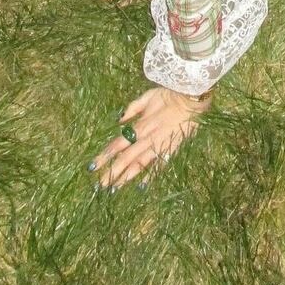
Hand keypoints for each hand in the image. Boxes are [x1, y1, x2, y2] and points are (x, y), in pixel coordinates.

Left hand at [90, 87, 211, 188]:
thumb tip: (119, 120)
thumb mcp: (148, 97)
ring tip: (114, 189)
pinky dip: (151, 175)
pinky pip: (160, 164)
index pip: (118, 144)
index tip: (92, 167)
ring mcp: (160, 145)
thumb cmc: (170, 95)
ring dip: (126, 176)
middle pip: (126, 157)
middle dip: (112, 171)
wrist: (192, 98)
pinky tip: (141, 187)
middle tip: (99, 185)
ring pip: (140, 164)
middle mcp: (147, 138)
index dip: (105, 156)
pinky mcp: (172, 149)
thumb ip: (132, 108)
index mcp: (140, 125)